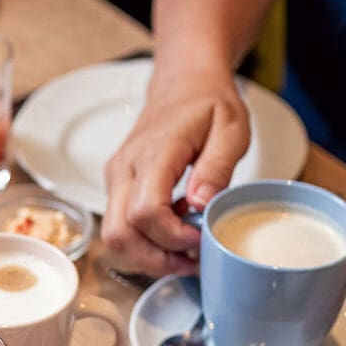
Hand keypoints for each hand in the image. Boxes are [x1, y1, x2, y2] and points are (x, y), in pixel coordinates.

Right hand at [101, 69, 250, 275]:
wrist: (182, 86)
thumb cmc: (207, 104)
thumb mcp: (231, 128)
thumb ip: (217, 167)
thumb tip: (201, 205)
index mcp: (154, 153)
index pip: (146, 211)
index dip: (173, 236)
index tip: (202, 237)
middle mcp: (124, 169)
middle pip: (121, 233)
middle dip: (156, 257)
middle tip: (192, 259)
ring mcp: (115, 179)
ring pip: (114, 236)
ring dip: (147, 255)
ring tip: (183, 251)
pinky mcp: (116, 188)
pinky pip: (120, 227)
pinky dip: (144, 242)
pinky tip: (172, 232)